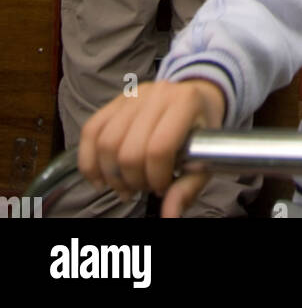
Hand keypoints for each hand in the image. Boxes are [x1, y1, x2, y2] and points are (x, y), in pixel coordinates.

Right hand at [79, 79, 225, 218]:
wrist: (196, 96)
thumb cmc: (200, 131)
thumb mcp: (204, 159)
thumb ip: (187, 189)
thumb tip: (169, 216)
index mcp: (185, 103)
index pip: (158, 148)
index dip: (156, 177)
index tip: (162, 187)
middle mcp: (158, 94)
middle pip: (128, 150)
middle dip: (133, 180)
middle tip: (144, 186)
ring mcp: (134, 95)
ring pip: (105, 142)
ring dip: (111, 174)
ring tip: (126, 183)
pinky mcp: (115, 101)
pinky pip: (90, 131)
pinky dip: (89, 160)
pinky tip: (101, 177)